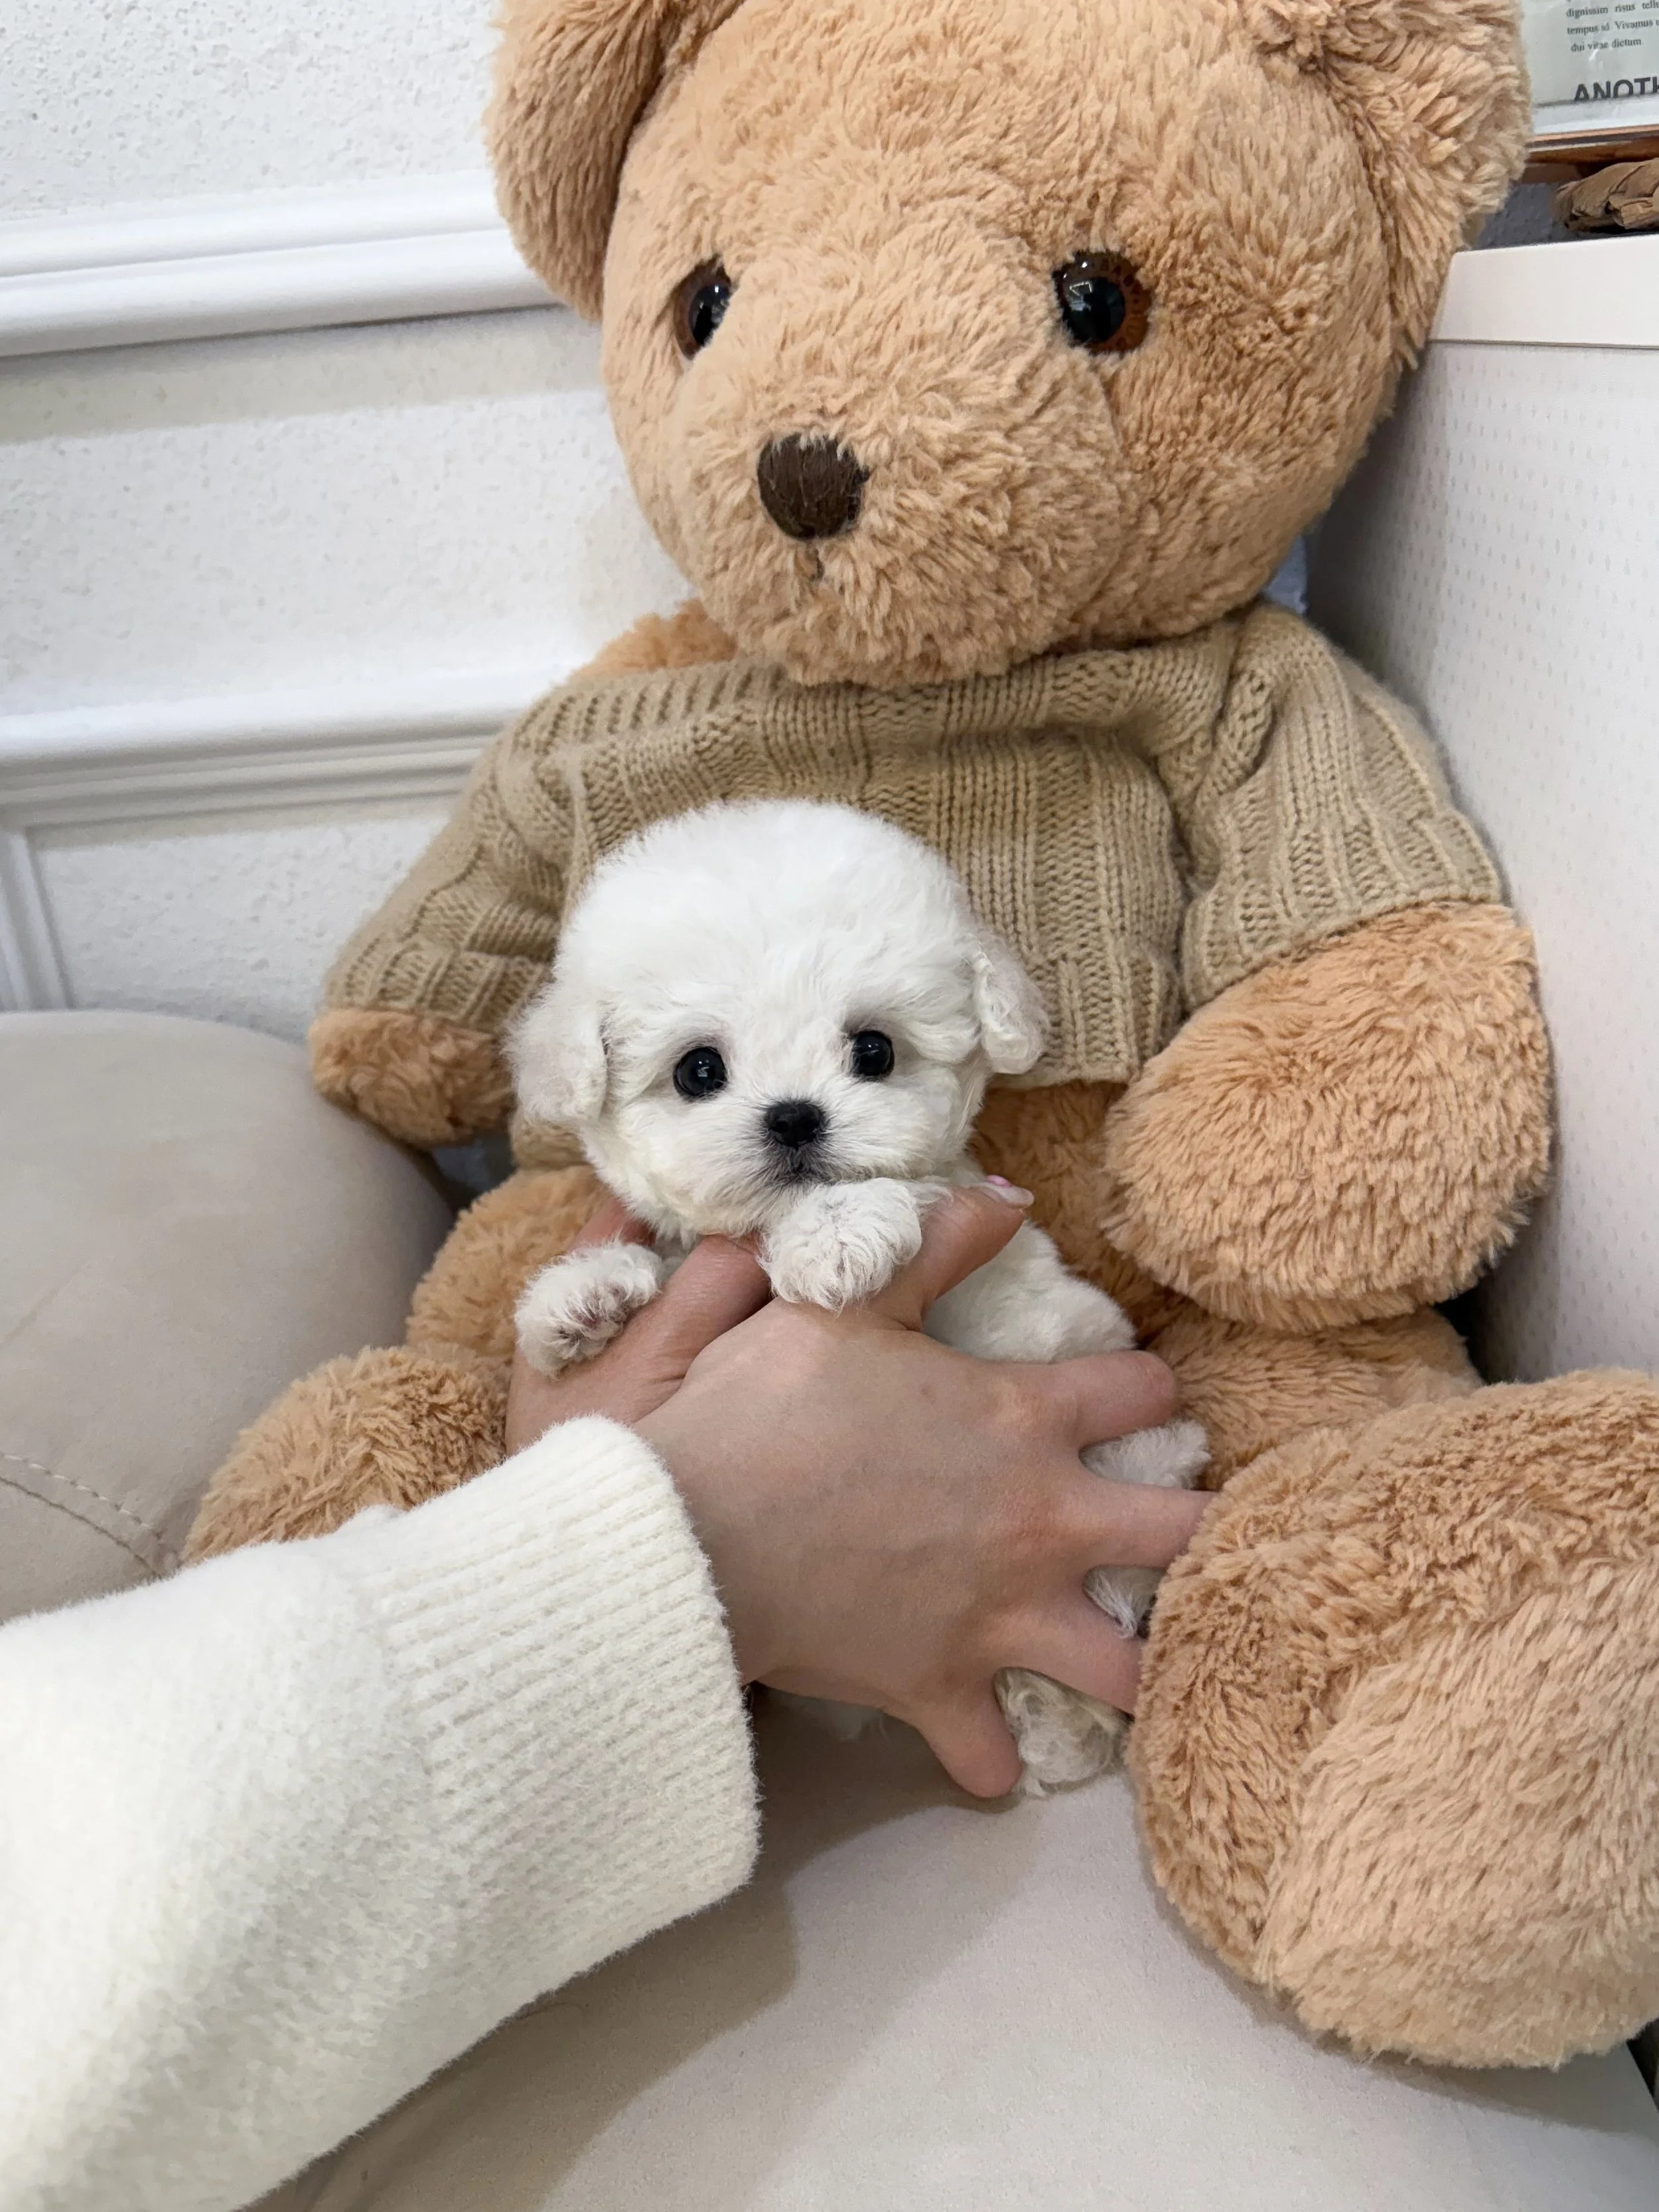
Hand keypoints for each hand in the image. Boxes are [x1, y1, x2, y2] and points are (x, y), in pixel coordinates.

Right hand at [506, 1189, 1208, 1796]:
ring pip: (1123, 1669)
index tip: (1141, 1396)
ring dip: (1134, 1667)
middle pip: (1180, 1533)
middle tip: (1175, 1529)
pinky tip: (989, 1751)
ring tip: (1131, 1660)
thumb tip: (1009, 1191)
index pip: (1138, 1393)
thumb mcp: (849, 1301)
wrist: (693, 1528)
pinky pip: (990, 1758)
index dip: (1148, 1390)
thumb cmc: (767, 1405)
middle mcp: (1040, 1524)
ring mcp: (999, 1618)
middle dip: (1196, 1531)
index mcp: (1024, 1421)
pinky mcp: (940, 1688)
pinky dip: (991, 1760)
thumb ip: (936, 1245)